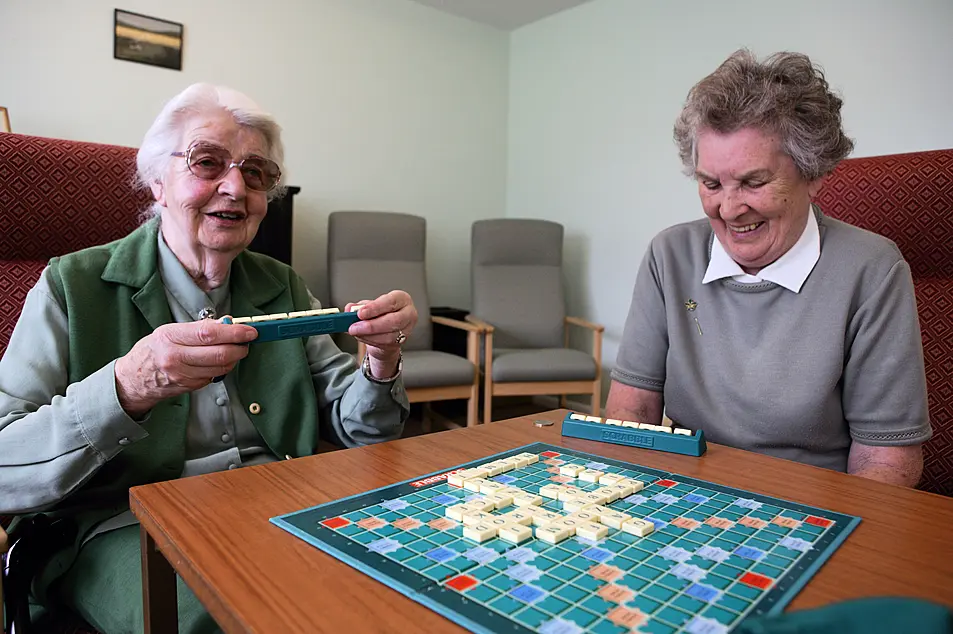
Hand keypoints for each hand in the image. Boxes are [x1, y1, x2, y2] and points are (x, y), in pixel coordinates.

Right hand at [114, 319, 258, 416]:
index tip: (250, 330)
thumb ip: (199, 328)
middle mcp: (175, 357)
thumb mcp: (170, 331)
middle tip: (247, 341)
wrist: (134, 378)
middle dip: (240, 347)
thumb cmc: (153, 350)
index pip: (209, 334)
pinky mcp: (189, 386)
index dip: (234, 332)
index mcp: (170, 337)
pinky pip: (214, 376)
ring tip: (236, 349)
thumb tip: (227, 323)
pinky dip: (223, 368)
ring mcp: (182, 375)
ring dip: (235, 358)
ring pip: (221, 367)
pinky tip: (219, 361)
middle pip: (219, 353)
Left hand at [346, 290, 416, 377]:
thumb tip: (349, 309)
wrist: (387, 328)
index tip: (360, 313)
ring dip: (369, 335)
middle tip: (354, 327)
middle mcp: (408, 313)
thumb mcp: (370, 305)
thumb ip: (359, 306)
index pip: (390, 302)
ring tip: (355, 332)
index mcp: (401, 299)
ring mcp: (406, 329)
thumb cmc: (380, 313)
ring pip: (389, 336)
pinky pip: (385, 344)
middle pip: (393, 321)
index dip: (375, 308)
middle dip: (371, 325)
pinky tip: (361, 336)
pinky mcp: (401, 342)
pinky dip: (370, 340)